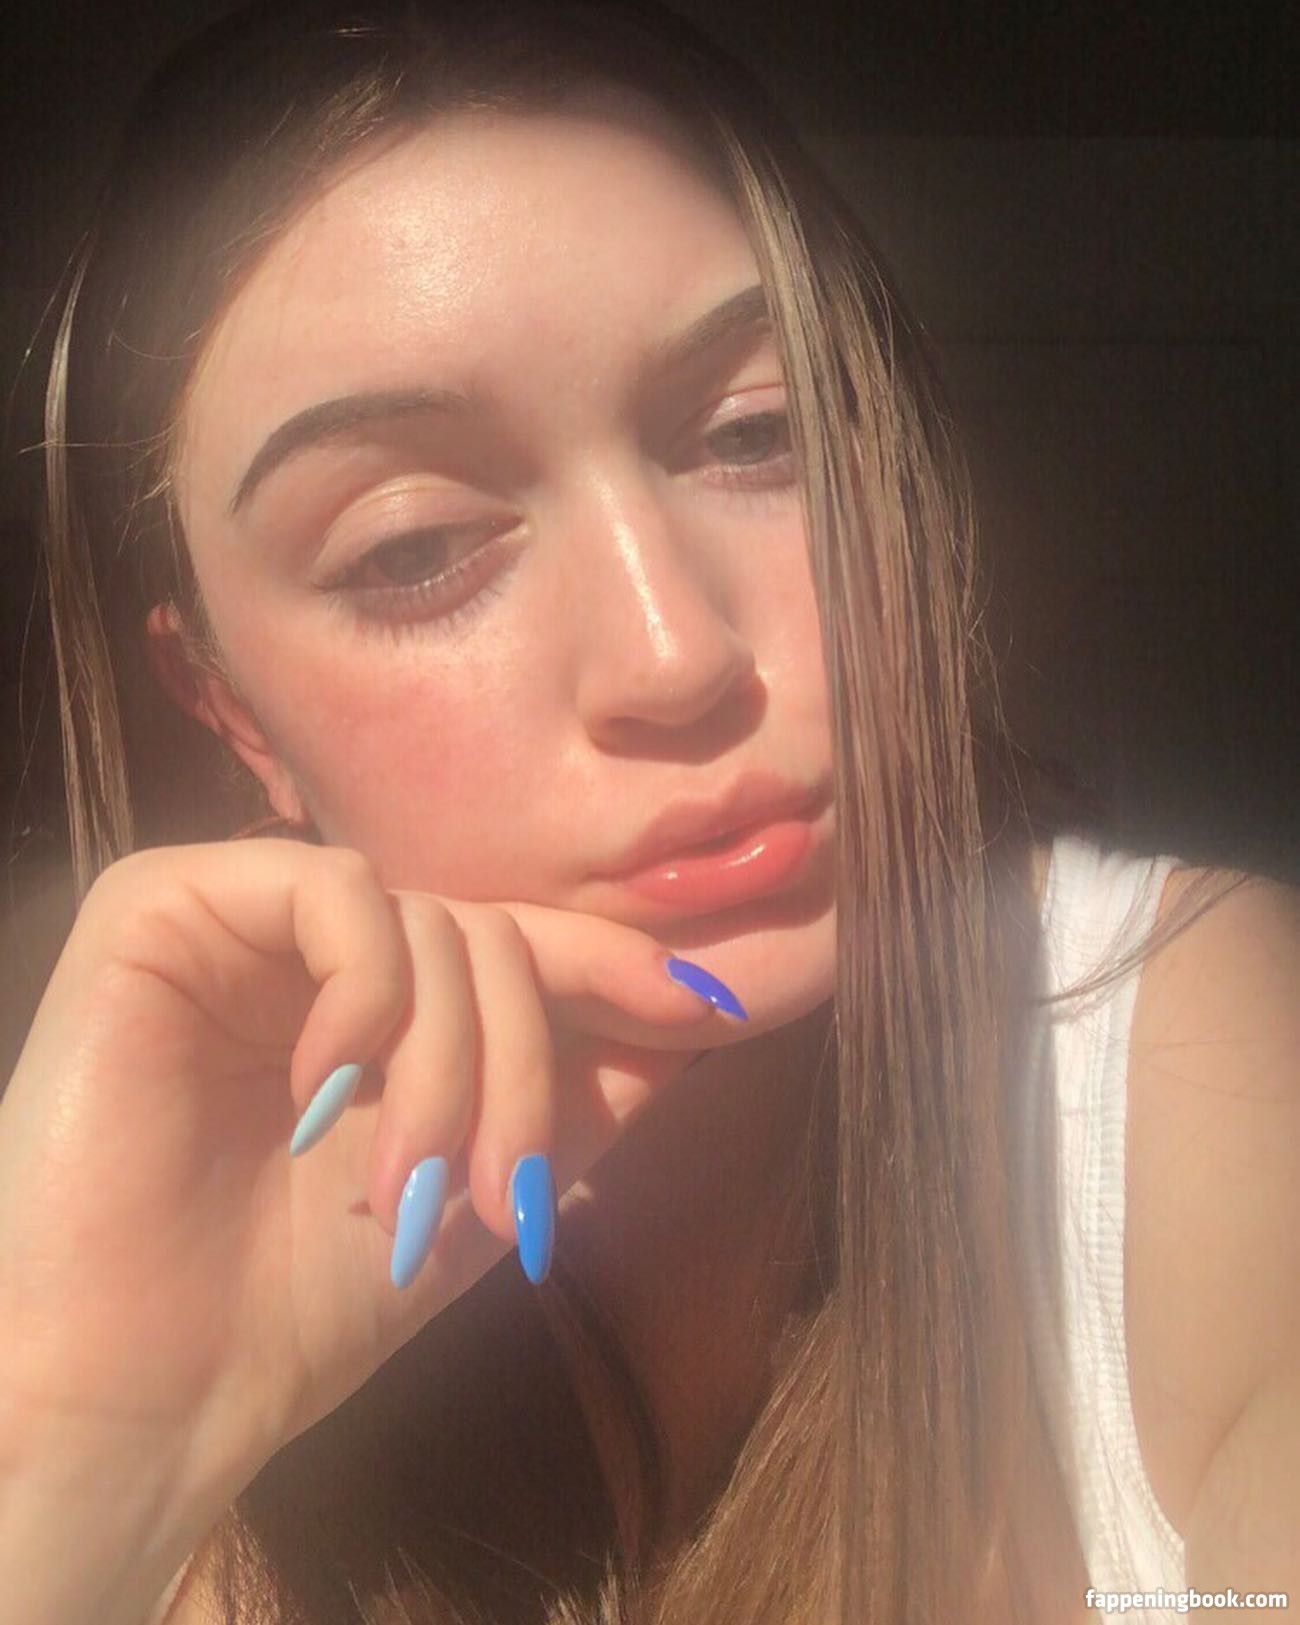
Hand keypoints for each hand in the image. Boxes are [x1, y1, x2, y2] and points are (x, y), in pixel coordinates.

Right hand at [0, 838, 737, 1522]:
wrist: (152, 1382)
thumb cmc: (308, 1298)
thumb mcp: (484, 1185)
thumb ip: (583, 1093)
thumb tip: (696, 1009)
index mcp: (380, 1004)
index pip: (517, 947)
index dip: (612, 966)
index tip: (705, 1004)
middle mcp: (312, 950)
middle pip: (489, 937)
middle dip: (522, 1067)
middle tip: (501, 1192)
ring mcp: (239, 920)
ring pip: (427, 921)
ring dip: (449, 1063)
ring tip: (406, 1183)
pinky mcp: (163, 905)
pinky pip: (331, 893)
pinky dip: (365, 991)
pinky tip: (324, 1086)